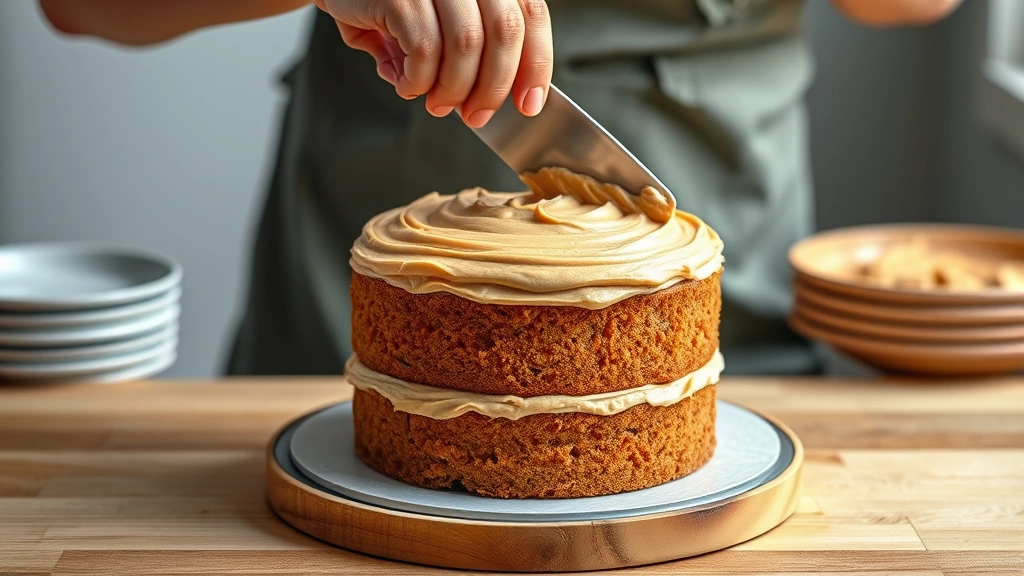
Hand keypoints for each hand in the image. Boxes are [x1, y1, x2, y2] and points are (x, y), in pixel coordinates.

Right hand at [315, 0, 551, 126]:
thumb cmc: (391, 3)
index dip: (536, 64)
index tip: (529, 103)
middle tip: (476, 115)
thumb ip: (475, 49)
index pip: (531, 15)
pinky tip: (408, 85)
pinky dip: (420, 80)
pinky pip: (424, 49)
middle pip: (505, 33)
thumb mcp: (444, 20)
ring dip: (453, 89)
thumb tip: (493, 99)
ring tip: (435, 103)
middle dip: (493, 87)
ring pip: (467, 45)